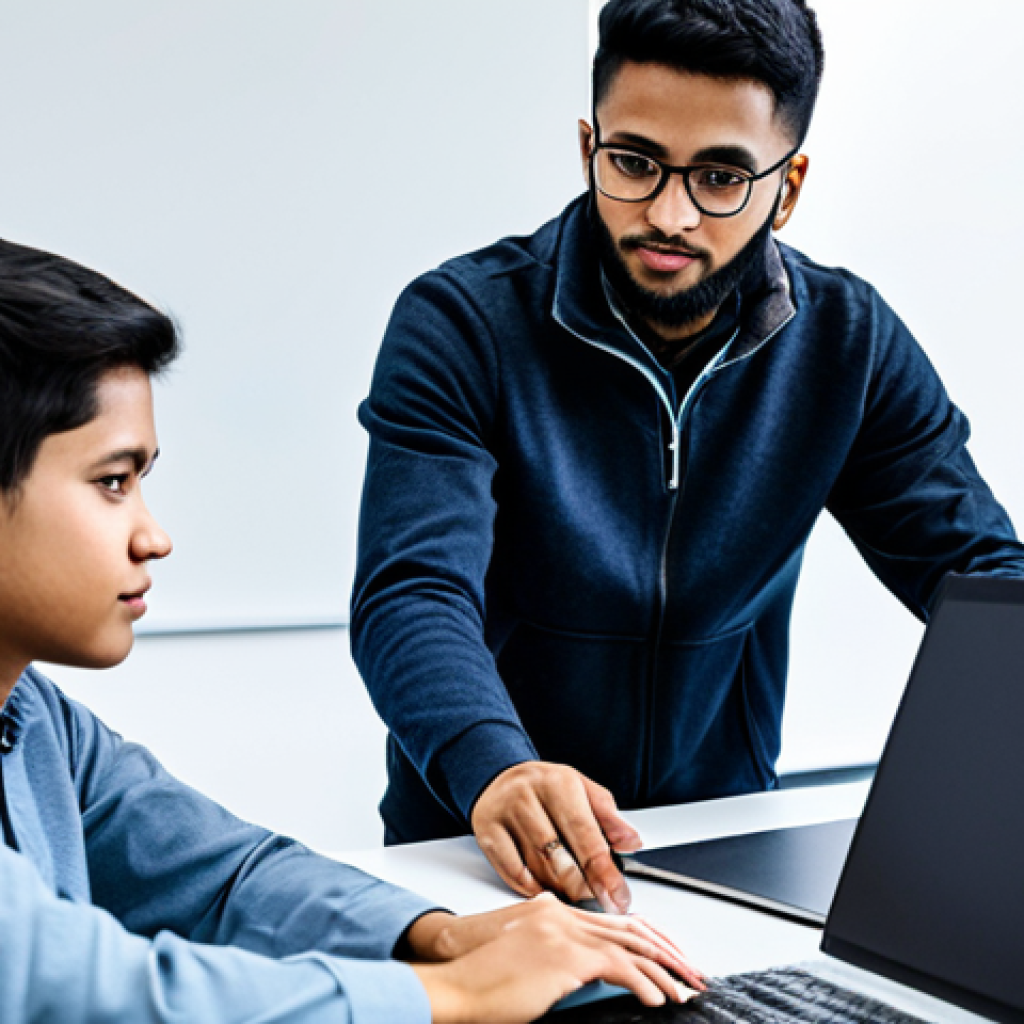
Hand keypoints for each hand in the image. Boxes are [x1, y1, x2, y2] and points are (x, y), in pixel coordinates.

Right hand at [411, 893, 704, 1023]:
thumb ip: (554, 953)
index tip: (668, 954)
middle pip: (628, 929)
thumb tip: (583, 973)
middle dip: (664, 952)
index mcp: (553, 912)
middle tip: (689, 971)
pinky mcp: (564, 957)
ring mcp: (563, 933)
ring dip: (662, 970)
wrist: (456, 984)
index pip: (613, 920)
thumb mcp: (524, 956)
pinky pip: (617, 968)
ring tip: (682, 989)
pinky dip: (642, 983)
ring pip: (629, 946)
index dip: (647, 936)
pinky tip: (656, 997)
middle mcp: (561, 915)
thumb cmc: (482, 979)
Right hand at [470, 761, 640, 911]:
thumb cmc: (548, 788)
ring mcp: (505, 815)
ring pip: (538, 868)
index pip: (586, 836)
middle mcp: (529, 797)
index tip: (618, 897)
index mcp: (559, 784)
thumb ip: (609, 818)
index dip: (605, 873)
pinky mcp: (487, 833)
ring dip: (561, 890)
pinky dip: (533, 888)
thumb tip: (632, 843)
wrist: (501, 777)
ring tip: (576, 894)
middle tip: (599, 900)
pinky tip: (547, 888)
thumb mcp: (583, 791)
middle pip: (560, 857)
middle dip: (584, 887)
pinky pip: (513, 873)